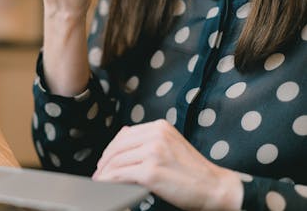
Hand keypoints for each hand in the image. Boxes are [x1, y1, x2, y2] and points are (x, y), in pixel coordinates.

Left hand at [92, 120, 242, 210]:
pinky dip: (109, 182)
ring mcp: (153, 152)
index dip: (111, 149)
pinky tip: (106, 187)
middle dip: (105, 162)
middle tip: (99, 173)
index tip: (105, 160)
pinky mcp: (150, 171)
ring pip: (117, 162)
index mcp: (159, 127)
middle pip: (118, 147)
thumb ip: (149, 139)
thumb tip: (123, 136)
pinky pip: (120, 175)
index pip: (125, 135)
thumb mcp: (171, 145)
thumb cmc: (194, 172)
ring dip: (105, 174)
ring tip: (100, 183)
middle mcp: (155, 135)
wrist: (216, 188)